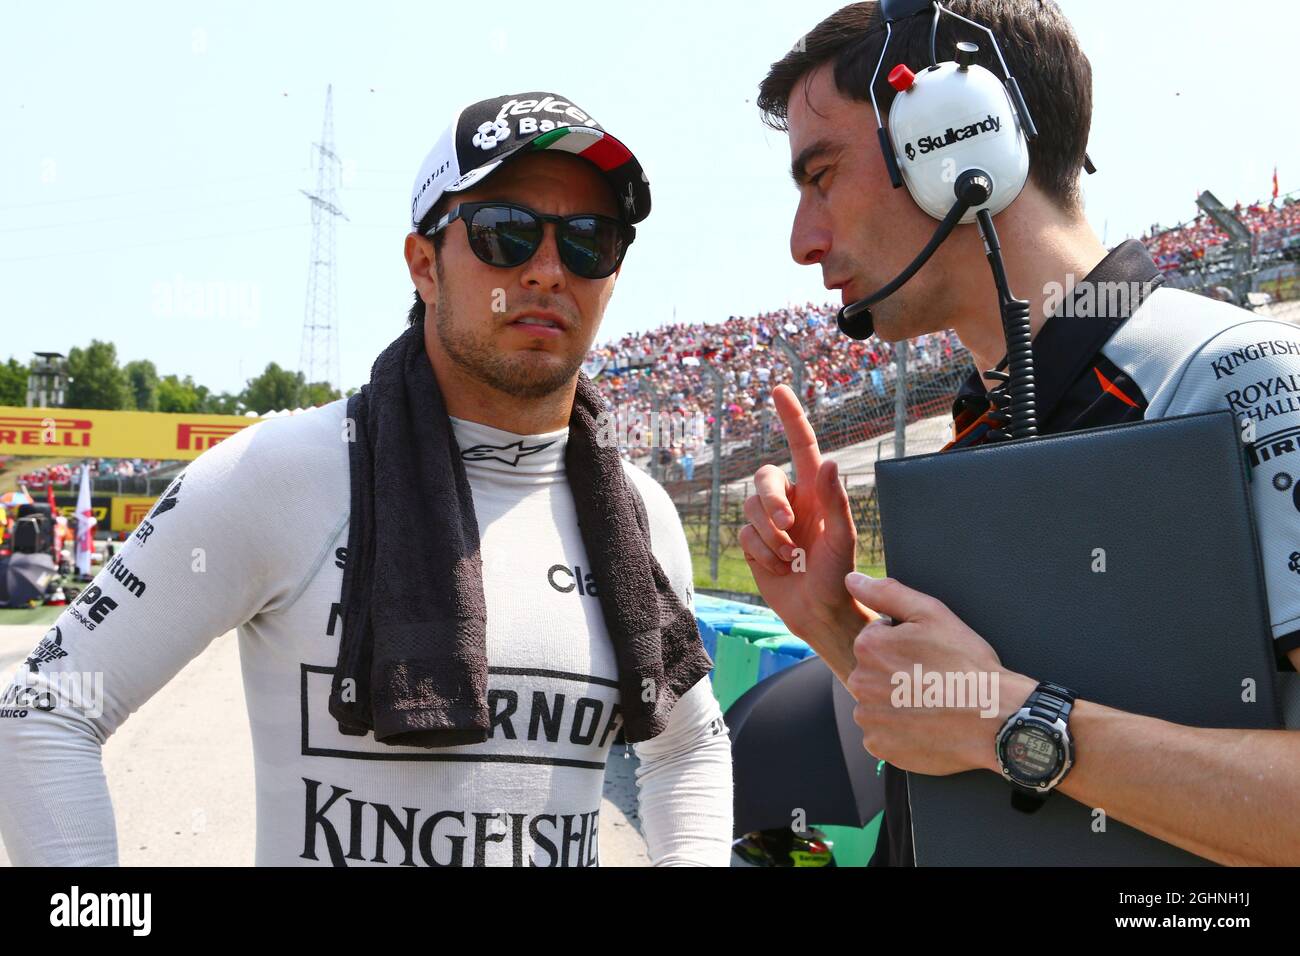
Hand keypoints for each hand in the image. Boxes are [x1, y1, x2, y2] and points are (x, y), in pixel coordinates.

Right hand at [739, 386, 873, 672]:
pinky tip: (779, 568)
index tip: (779, 390)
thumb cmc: (839, 575)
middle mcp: (792, 501)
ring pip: (750, 508)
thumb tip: (827, 462)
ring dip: (769, 536)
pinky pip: (744, 534)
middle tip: (788, 529)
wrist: (819, 613)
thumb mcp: (843, 538)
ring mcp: (771, 523)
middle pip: (764, 478)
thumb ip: (835, 500)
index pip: (801, 445)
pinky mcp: (754, 544)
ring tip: (791, 559)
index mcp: (816, 492)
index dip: (790, 417)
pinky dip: (760, 552)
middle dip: (771, 503)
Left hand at [843, 571, 1034, 775]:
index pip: (876, 638)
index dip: (904, 643)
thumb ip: (887, 592)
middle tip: (931, 678)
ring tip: (930, 702)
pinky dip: (898, 729)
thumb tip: (852, 580)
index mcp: (868, 646)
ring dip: (896, 701)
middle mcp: (859, 682)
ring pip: (876, 701)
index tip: (928, 654)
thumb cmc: (966, 664)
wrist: (994, 719)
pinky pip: (882, 731)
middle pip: (873, 670)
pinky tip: (924, 723)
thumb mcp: (932, 614)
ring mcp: (868, 717)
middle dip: (896, 671)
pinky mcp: (879, 745)